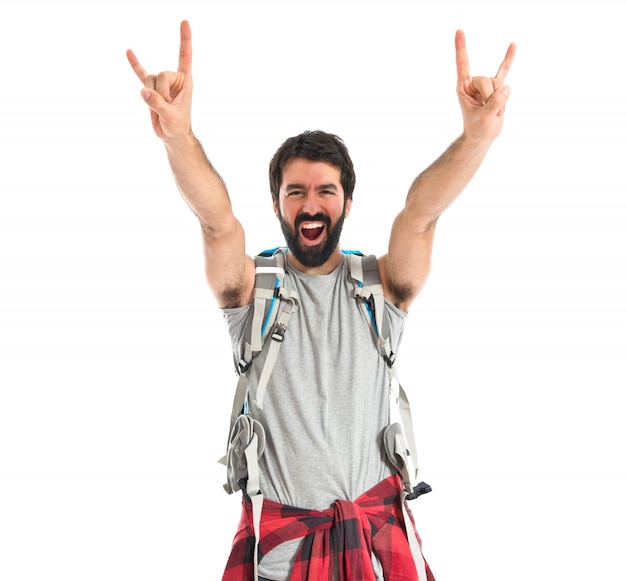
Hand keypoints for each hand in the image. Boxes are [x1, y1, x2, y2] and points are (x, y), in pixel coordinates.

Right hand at [126, 20, 192, 140]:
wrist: (171, 135)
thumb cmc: (178, 126)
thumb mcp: (171, 117)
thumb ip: (158, 104)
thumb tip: (143, 92)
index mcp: (185, 81)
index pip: (185, 56)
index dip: (185, 39)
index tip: (185, 21)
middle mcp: (174, 79)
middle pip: (161, 73)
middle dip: (161, 91)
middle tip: (167, 106)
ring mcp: (161, 83)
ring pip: (149, 79)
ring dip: (151, 95)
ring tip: (159, 107)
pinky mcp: (150, 89)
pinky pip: (140, 74)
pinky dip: (135, 64)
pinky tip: (129, 51)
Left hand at [455, 30, 515, 142]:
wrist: (483, 136)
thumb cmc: (478, 128)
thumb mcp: (484, 119)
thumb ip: (494, 104)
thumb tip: (507, 88)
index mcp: (463, 87)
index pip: (462, 64)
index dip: (461, 48)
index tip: (459, 31)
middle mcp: (474, 83)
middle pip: (487, 80)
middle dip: (491, 97)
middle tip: (487, 111)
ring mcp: (486, 85)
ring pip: (499, 83)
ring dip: (501, 100)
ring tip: (494, 111)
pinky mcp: (497, 88)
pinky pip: (504, 71)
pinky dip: (508, 59)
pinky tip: (513, 45)